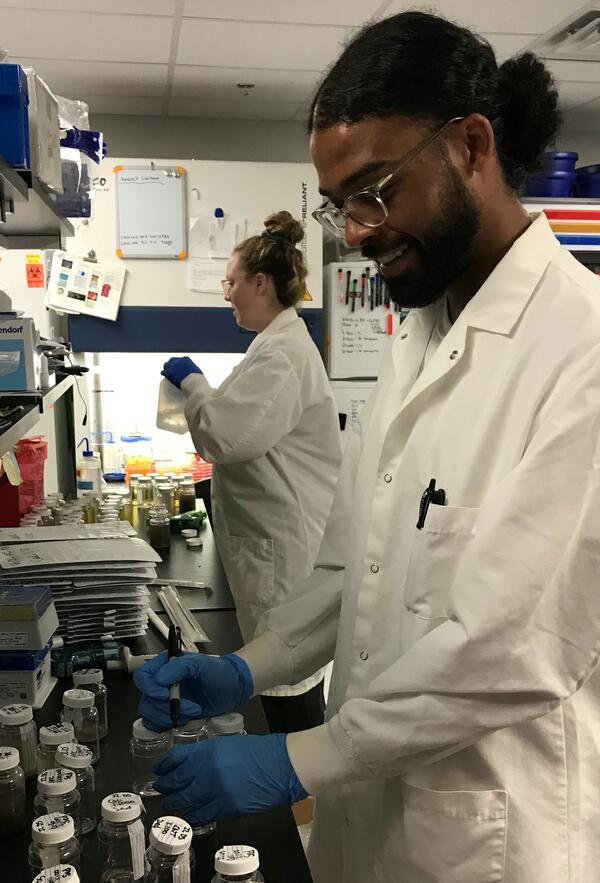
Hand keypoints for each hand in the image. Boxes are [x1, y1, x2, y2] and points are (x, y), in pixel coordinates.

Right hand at [133, 652, 252, 731]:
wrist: (232, 689)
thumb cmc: (218, 672)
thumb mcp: (200, 664)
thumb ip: (179, 667)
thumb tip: (159, 679)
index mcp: (164, 665)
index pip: (143, 677)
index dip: (150, 688)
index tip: (165, 695)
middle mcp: (160, 682)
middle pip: (146, 698)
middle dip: (167, 707)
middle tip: (191, 707)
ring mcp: (164, 699)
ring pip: (149, 713)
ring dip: (169, 717)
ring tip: (192, 712)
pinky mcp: (169, 714)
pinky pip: (155, 724)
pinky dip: (167, 724)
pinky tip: (185, 720)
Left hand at [154, 733, 307, 824]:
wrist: (280, 765)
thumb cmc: (259, 751)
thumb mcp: (228, 744)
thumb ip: (207, 754)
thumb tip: (192, 764)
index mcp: (207, 750)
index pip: (176, 758)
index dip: (164, 766)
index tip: (159, 770)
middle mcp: (206, 769)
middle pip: (176, 781)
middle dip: (165, 786)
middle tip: (160, 789)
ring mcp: (214, 790)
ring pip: (184, 801)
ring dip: (174, 804)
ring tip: (170, 805)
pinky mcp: (224, 808)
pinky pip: (201, 815)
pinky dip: (192, 816)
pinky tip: (188, 816)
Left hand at [161, 356, 201, 388]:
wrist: (193, 383)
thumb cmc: (197, 379)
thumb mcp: (197, 371)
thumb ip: (192, 369)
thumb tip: (192, 372)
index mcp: (185, 359)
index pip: (179, 360)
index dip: (178, 364)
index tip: (178, 368)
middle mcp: (178, 360)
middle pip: (172, 360)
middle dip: (171, 365)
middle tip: (172, 370)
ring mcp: (172, 366)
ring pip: (166, 365)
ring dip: (167, 368)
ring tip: (167, 372)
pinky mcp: (168, 372)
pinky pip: (163, 372)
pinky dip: (164, 374)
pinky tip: (165, 376)